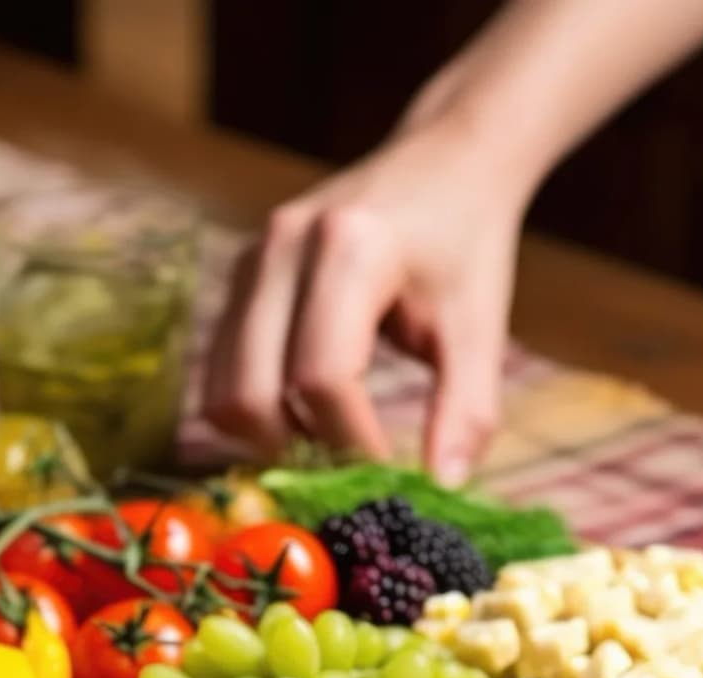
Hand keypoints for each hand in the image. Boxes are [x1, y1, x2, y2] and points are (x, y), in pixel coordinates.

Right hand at [202, 122, 529, 482]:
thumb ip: (466, 410)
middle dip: (297, 449)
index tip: (386, 475)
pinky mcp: (240, 275)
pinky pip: (222, 368)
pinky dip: (256, 410)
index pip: (323, 375)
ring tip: (328, 449)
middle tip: (348, 475)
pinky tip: (308, 418)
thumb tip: (442, 488)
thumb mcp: (480, 327)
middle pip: (252, 391)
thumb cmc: (466, 245)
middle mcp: (284, 246)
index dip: (349, 441)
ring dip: (269, 436)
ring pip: (223, 387)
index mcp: (350, 247)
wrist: (445, 164)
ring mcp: (252, 258)